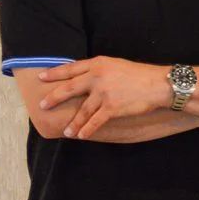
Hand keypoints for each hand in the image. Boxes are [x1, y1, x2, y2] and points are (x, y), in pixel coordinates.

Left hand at [38, 56, 168, 139]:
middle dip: (54, 97)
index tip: (42, 77)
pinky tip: (81, 135)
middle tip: (42, 105)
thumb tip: (82, 77)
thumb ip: (98, 70)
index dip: (55, 73)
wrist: (157, 84)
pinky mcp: (112, 108)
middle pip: (70, 88)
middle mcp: (97, 77)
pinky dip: (87, 129)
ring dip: (73, 122)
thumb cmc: (137, 74)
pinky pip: (95, 121)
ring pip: (82, 110)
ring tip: (66, 131)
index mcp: (98, 64)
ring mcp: (104, 93)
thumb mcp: (115, 64)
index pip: (71, 68)